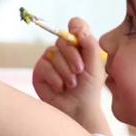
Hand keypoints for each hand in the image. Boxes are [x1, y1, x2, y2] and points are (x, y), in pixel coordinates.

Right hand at [31, 17, 107, 132]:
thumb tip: (77, 28)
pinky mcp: (40, 71)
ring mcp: (50, 59)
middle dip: (73, 56)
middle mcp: (63, 50)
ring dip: (65, 72)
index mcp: (79, 45)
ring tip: (71, 84)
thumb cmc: (89, 88)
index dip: (76, 27)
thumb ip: (90, 45)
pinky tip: (60, 88)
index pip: (76, 25)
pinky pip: (44, 66)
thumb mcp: (95, 65)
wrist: (79, 109)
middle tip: (79, 71)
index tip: (79, 36)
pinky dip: (55, 79)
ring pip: (53, 54)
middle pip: (63, 39)